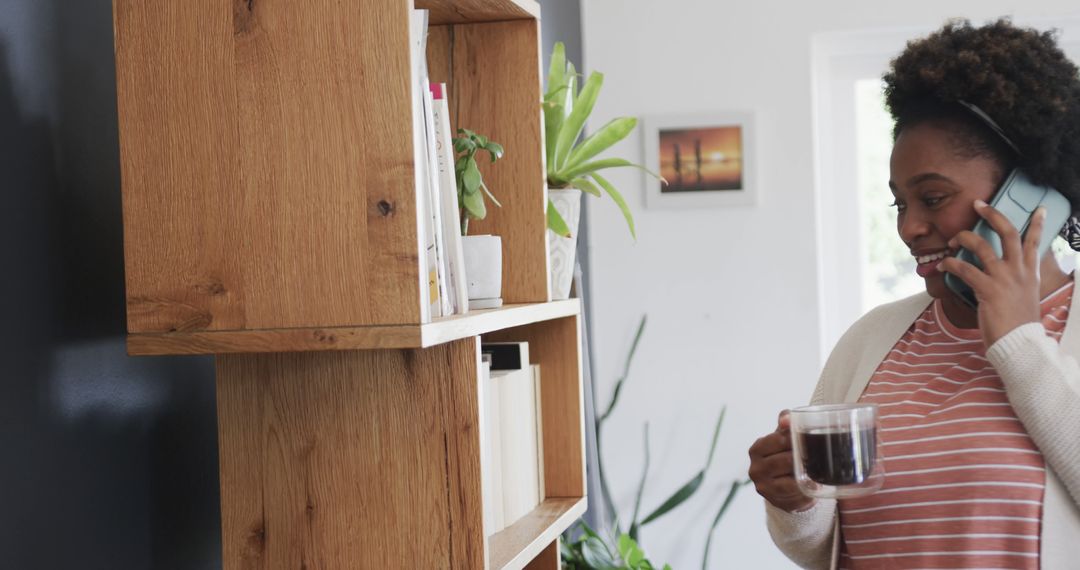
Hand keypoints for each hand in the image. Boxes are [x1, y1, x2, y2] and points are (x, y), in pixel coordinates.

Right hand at [748, 411, 814, 512]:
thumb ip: (785, 424)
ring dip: (805, 474)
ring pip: (790, 479)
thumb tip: (787, 417)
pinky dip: (805, 488)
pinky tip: (813, 484)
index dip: (796, 439)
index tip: (809, 439)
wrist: (781, 487)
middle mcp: (756, 468)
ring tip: (817, 470)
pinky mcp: (774, 500)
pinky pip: (794, 494)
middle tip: (819, 455)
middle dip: (803, 457)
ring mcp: (763, 486)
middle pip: (786, 460)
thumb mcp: (782, 438)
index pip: (778, 440)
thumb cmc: (783, 456)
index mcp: (756, 449)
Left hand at [936, 199, 1044, 346]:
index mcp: (1030, 273)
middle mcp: (1019, 271)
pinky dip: (950, 264)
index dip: (1037, 224)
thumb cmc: (1018, 324)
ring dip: (964, 238)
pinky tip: (943, 265)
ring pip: (982, 245)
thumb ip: (1019, 282)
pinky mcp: (989, 289)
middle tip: (978, 204)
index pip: (1035, 242)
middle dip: (992, 214)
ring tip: (953, 239)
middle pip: (1009, 232)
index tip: (1038, 208)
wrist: (1020, 344)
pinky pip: (965, 268)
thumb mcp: (1026, 297)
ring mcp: (1005, 278)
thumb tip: (1007, 274)